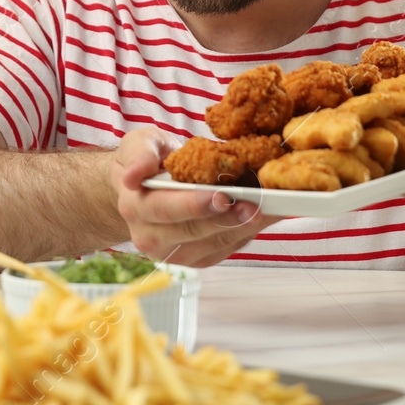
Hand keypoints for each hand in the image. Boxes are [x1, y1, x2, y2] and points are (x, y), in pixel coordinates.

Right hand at [111, 128, 281, 266]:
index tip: (223, 196)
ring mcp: (174, 254)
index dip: (196, 204)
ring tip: (270, 209)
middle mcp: (151, 238)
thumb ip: (139, 154)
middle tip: (257, 205)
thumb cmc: (148, 162)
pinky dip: (246, 234)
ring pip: (214, 245)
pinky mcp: (195, 260)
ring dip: (244, 228)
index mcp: (135, 208)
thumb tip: (134, 175)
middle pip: (195, 231)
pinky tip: (264, 217)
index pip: (166, 210)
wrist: (145, 190)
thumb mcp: (139, 144)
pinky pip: (224, 250)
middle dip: (228, 218)